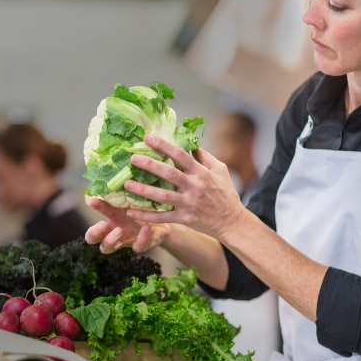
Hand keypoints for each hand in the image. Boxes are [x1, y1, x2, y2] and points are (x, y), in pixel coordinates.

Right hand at [85, 196, 169, 253]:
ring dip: (111, 240)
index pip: (94, 225)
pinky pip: (137, 247)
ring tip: (120, 230)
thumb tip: (115, 171)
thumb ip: (122, 192)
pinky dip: (142, 237)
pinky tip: (146, 226)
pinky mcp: (141, 245)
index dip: (90, 212)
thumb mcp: (132, 201)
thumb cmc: (143, 210)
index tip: (93, 202)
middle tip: (102, 224)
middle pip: (93, 240)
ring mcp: (126, 241)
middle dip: (94, 234)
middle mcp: (114, 234)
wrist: (164, 224)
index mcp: (110, 222)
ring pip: (107, 249)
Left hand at [121, 133, 246, 243]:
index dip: (164, 145)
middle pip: (169, 174)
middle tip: (132, 158)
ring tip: (127, 184)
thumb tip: (190, 142)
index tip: (148, 138)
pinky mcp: (185, 219)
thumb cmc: (226, 194)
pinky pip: (163, 217)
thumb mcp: (220, 170)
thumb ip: (204, 157)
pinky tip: (131, 212)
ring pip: (163, 197)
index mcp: (202, 173)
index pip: (181, 155)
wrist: (233, 222)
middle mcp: (195, 187)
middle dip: (150, 165)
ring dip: (143, 190)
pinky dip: (146, 216)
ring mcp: (189, 204)